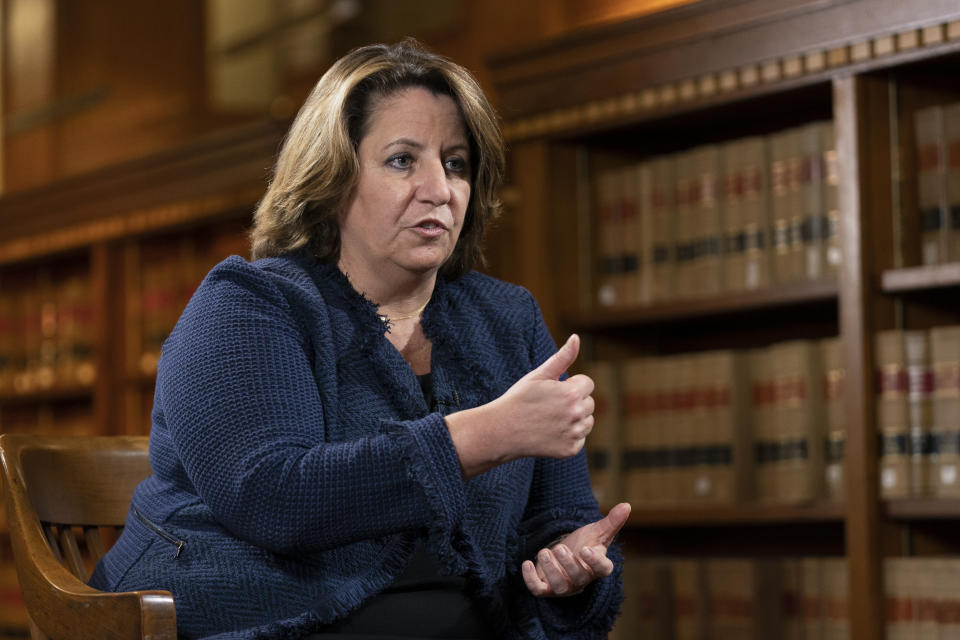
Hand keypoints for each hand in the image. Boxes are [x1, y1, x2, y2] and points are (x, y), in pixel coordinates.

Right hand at [445, 334, 594, 476]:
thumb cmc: (519, 399)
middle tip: (548, 406)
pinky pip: (580, 439)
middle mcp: (577, 414)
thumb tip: (576, 337)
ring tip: (549, 419)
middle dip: (574, 401)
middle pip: (589, 403)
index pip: (587, 384)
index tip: (553, 390)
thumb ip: (562, 357)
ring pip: (587, 421)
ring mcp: (574, 434)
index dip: (570, 384)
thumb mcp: (539, 375)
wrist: (502, 431)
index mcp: (571, 393)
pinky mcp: (570, 450)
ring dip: (574, 419)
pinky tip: (550, 432)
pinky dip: (569, 436)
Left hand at [521, 502, 630, 597]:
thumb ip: (612, 521)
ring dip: (551, 570)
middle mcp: (582, 579)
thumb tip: (627, 505)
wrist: (564, 555)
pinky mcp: (546, 588)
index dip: (595, 562)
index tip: (587, 550)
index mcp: (597, 566)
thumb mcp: (597, 531)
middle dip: (568, 564)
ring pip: (560, 586)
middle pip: (579, 577)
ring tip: (544, 551)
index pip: (602, 569)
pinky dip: (531, 579)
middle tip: (560, 548)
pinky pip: (539, 589)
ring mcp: (564, 586)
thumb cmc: (584, 544)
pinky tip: (527, 563)